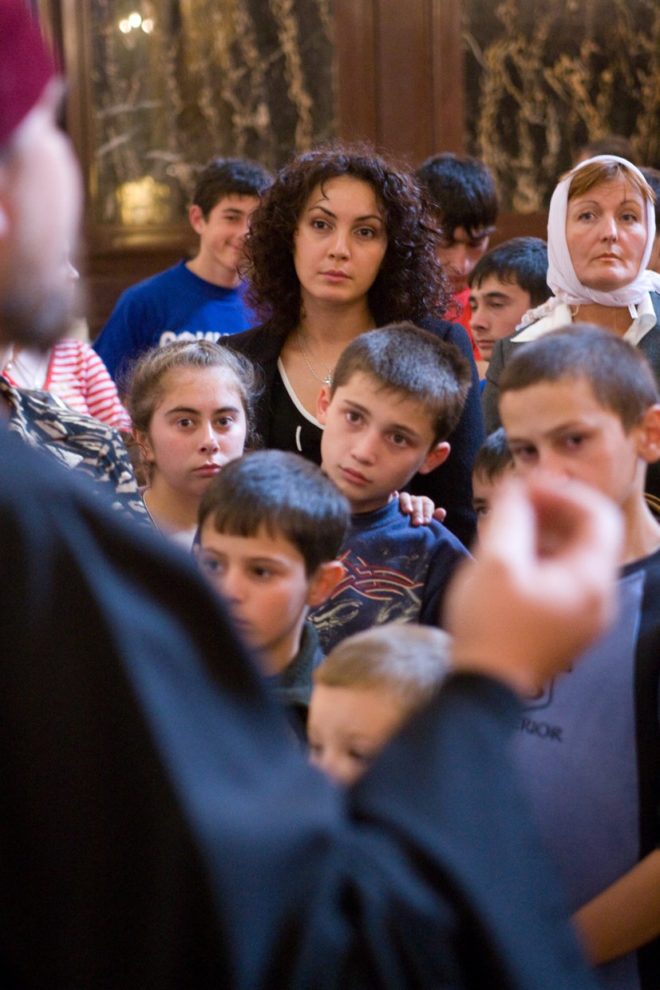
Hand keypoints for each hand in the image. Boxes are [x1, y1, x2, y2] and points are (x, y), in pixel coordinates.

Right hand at [396, 491, 446, 525]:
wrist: (400, 536)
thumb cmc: (417, 529)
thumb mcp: (426, 525)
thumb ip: (436, 519)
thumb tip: (442, 511)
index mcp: (424, 504)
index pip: (427, 504)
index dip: (427, 513)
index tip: (426, 522)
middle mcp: (414, 500)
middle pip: (417, 501)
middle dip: (418, 512)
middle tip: (418, 523)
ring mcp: (402, 500)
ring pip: (406, 497)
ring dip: (407, 504)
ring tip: (408, 512)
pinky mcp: (391, 503)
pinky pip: (394, 498)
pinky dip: (395, 499)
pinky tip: (395, 500)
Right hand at [444, 475, 621, 694]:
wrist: (483, 689)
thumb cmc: (490, 626)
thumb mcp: (495, 562)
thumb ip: (511, 516)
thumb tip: (516, 489)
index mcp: (591, 580)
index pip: (598, 515)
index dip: (564, 492)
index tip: (527, 486)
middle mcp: (599, 598)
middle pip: (589, 536)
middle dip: (552, 510)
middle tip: (515, 500)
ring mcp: (585, 616)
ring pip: (574, 558)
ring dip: (544, 533)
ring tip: (506, 526)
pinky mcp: (566, 627)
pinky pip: (563, 580)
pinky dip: (541, 559)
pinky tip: (509, 557)